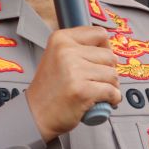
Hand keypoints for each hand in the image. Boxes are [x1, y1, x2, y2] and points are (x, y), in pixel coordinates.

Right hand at [26, 26, 120, 141]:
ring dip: (111, 86)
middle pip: (109, 55)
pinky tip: (103, 101)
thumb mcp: (57, 57)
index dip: (105, 48)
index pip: (99, 33)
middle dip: (108, 70)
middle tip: (97, 80)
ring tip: (97, 91)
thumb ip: (78, 48)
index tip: (101, 60)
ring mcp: (75, 70)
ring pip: (113, 74)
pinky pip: (112, 91)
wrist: (36, 114)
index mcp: (60, 39)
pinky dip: (113, 98)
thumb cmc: (49, 89)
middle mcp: (66, 51)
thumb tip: (107, 49)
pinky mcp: (83, 90)